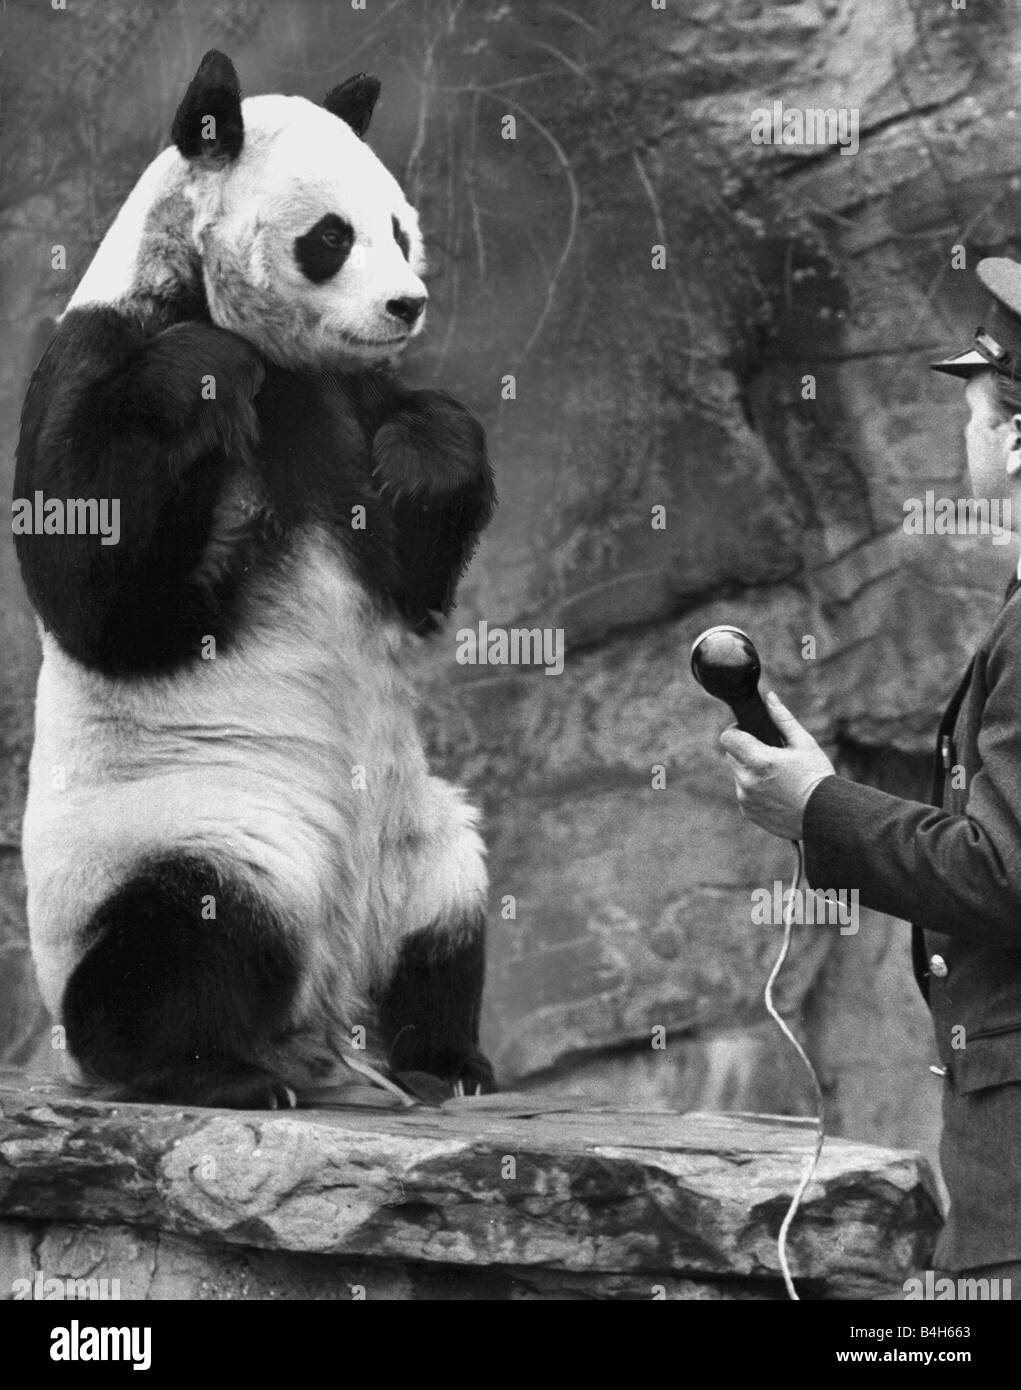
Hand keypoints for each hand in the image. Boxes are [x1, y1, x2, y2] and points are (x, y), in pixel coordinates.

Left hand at [719, 691, 834, 839]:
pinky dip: (754, 789)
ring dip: (750, 771)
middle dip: (746, 751)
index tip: (751, 733)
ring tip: (778, 777)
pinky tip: (777, 792)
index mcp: (759, 760)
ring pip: (738, 774)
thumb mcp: (804, 743)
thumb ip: (782, 719)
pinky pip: (744, 793)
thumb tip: (769, 697)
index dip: (738, 732)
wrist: (825, 817)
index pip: (728, 738)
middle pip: (732, 755)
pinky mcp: (748, 812)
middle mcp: (747, 781)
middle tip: (771, 755)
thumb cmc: (817, 777)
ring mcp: (745, 798)